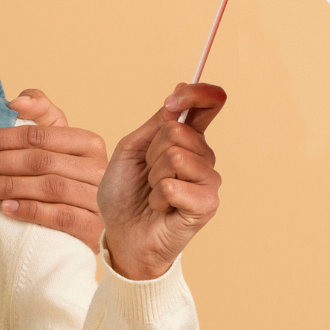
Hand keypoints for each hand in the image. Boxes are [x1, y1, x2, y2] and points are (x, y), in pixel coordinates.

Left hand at [0, 88, 107, 247]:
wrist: (81, 220)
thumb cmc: (60, 174)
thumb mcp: (53, 138)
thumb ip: (38, 110)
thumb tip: (16, 103)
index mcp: (87, 142)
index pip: (38, 135)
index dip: (0, 138)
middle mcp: (97, 169)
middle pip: (41, 161)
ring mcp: (97, 199)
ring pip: (50, 187)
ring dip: (8, 185)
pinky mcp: (92, 227)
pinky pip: (61, 217)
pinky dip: (31, 211)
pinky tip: (5, 208)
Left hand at [98, 83, 226, 280]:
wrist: (121, 235)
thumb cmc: (125, 195)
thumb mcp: (130, 151)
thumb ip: (155, 124)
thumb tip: (177, 97)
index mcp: (186, 140)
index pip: (207, 105)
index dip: (197, 94)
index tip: (174, 99)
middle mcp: (203, 157)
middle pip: (177, 131)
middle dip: (151, 153)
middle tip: (147, 175)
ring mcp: (208, 180)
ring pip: (176, 156)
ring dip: (153, 176)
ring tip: (153, 192)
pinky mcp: (207, 204)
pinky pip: (174, 185)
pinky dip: (158, 197)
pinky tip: (161, 208)